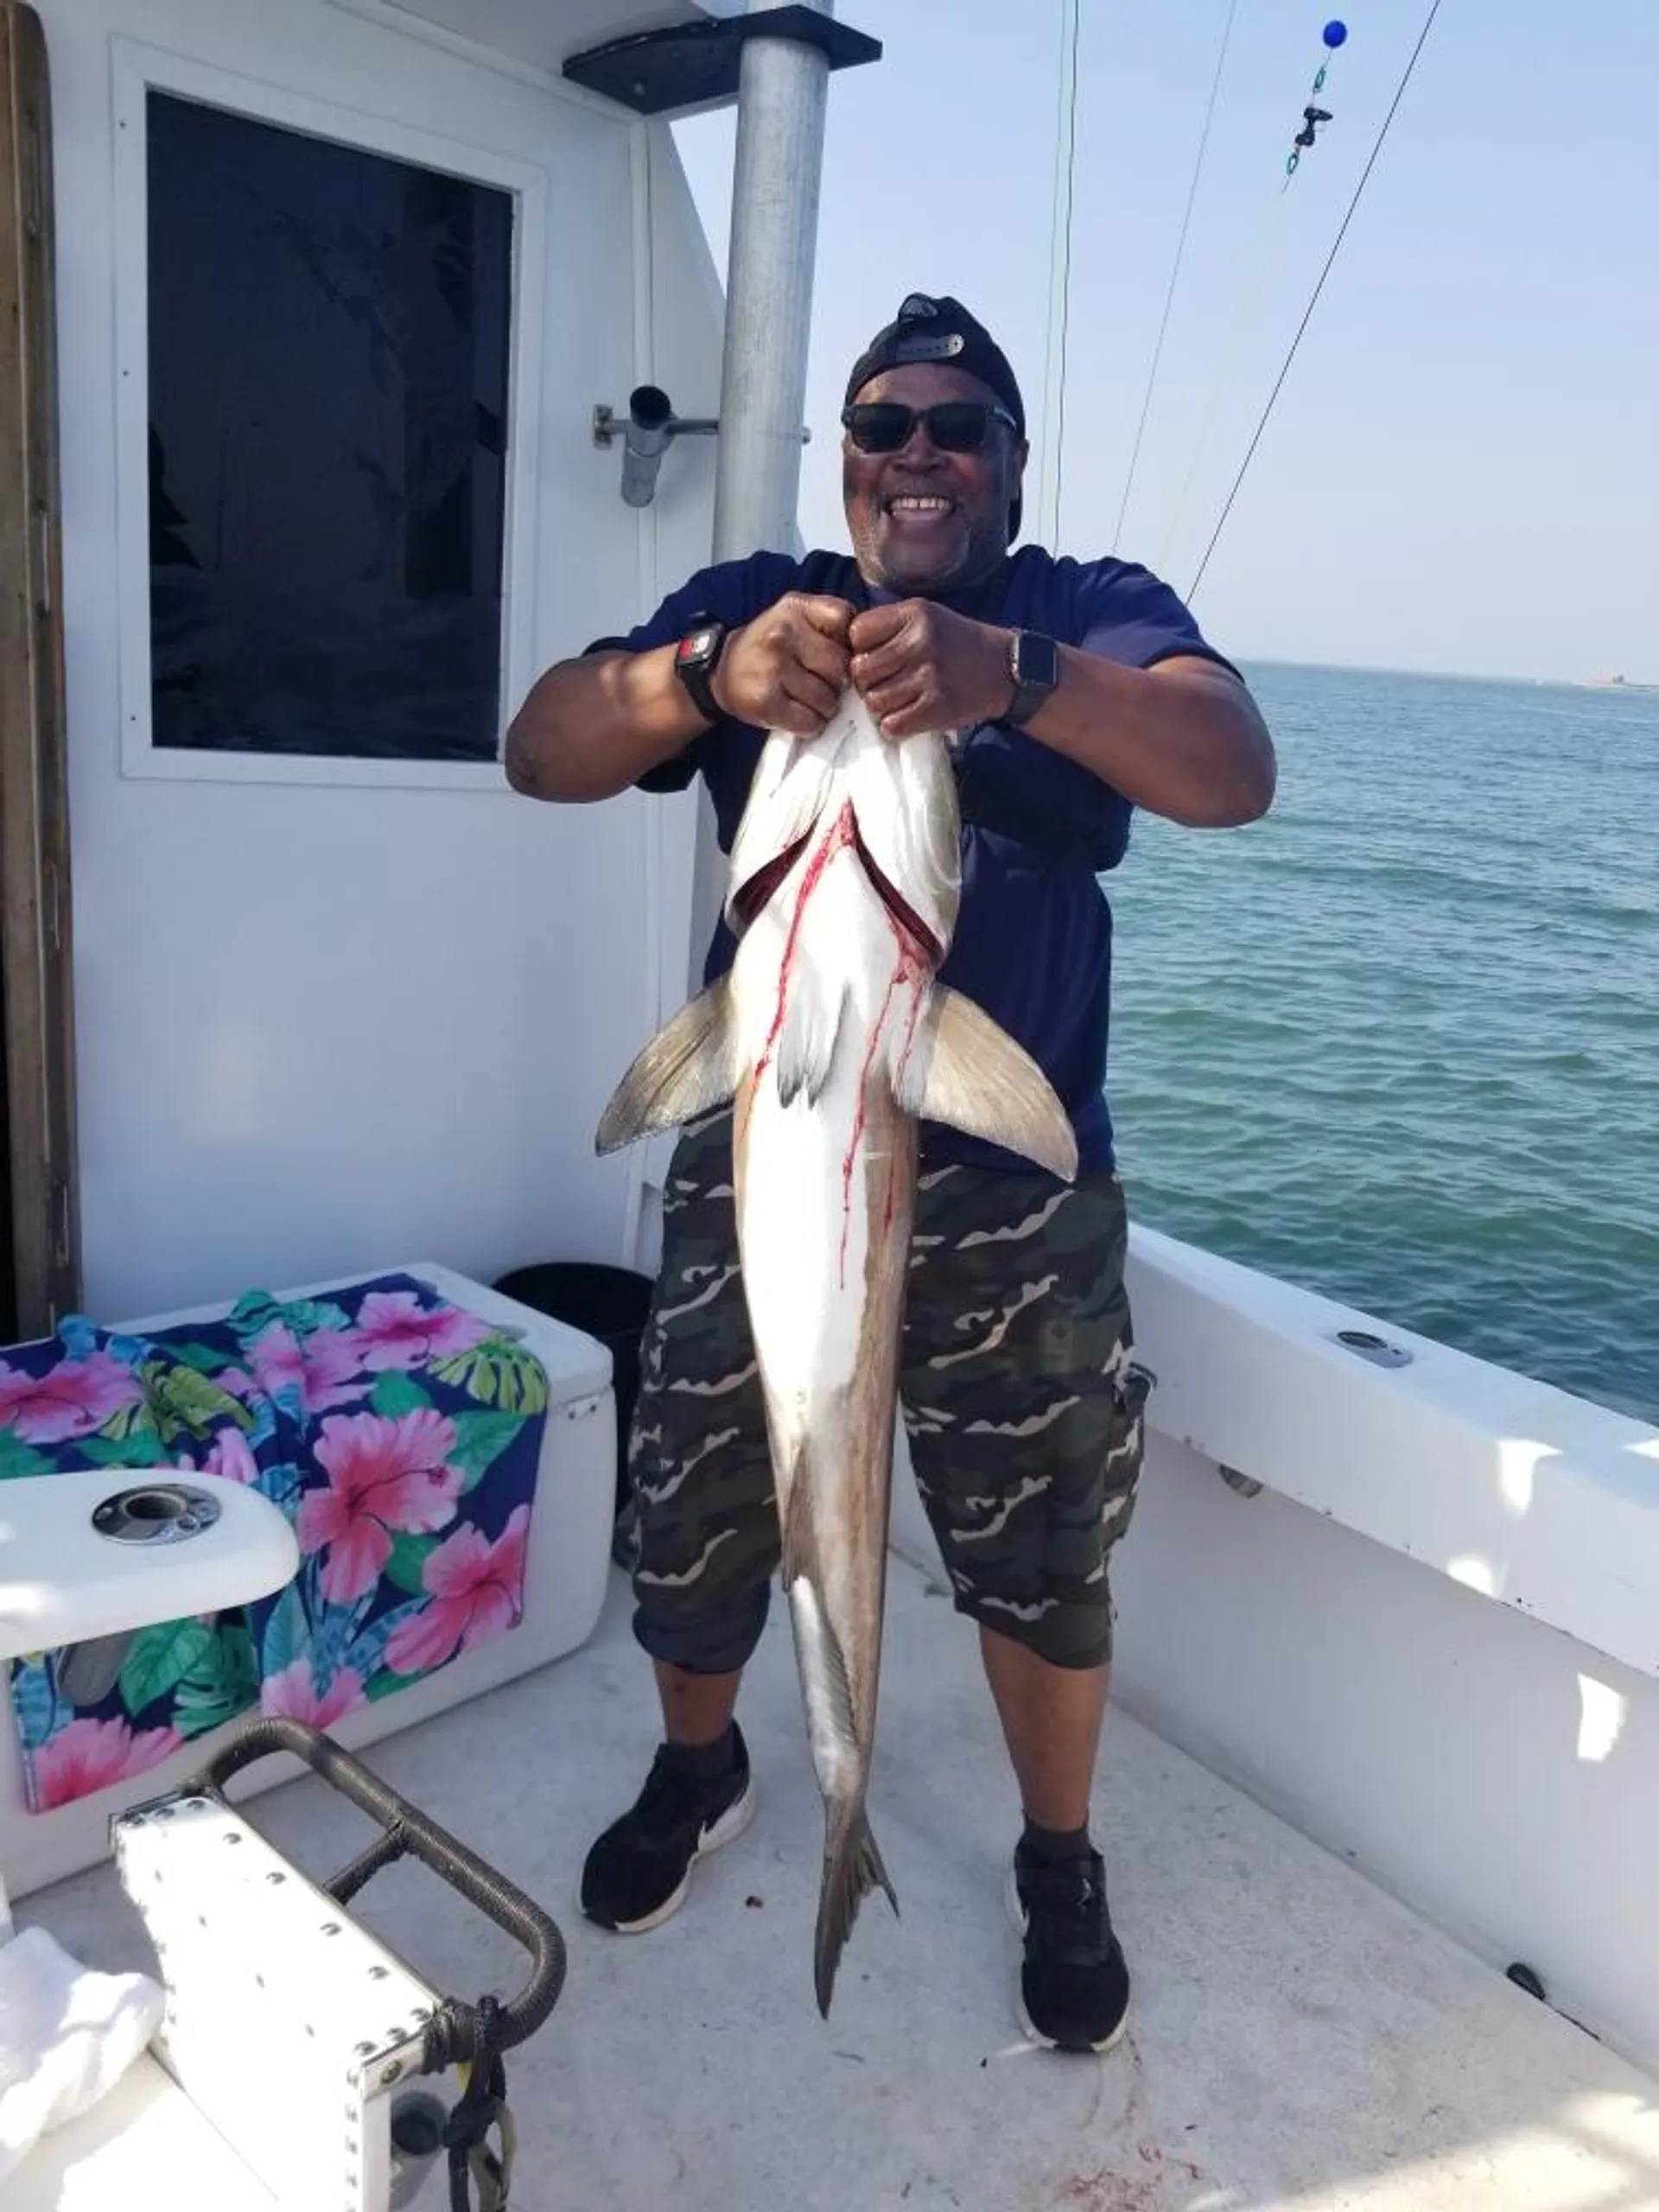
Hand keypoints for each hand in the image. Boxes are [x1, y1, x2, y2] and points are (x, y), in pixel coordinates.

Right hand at [710, 595, 854, 734]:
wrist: (721, 670)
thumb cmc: (769, 645)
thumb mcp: (794, 617)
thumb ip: (828, 622)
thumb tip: (867, 649)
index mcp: (795, 609)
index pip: (846, 620)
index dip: (850, 643)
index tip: (838, 653)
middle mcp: (783, 635)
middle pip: (841, 668)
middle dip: (839, 683)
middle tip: (823, 684)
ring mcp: (773, 669)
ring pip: (828, 700)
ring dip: (826, 707)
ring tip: (809, 700)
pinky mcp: (766, 702)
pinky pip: (809, 722)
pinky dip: (811, 724)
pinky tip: (799, 715)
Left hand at [847, 601, 1012, 739]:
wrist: (1005, 669)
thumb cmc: (957, 643)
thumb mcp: (926, 617)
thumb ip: (888, 627)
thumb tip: (843, 647)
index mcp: (914, 614)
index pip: (857, 632)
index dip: (858, 649)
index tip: (874, 657)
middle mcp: (920, 642)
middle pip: (860, 671)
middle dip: (866, 682)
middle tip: (882, 685)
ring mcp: (929, 677)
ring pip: (874, 702)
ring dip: (880, 707)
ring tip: (897, 701)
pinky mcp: (938, 709)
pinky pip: (892, 726)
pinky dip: (894, 727)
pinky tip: (906, 717)